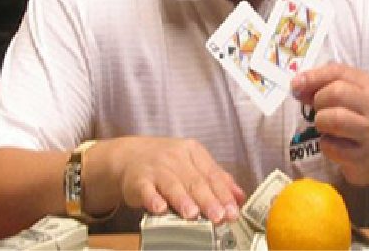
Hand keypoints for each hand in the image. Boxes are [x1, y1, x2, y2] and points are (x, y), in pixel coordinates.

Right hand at [107, 137, 245, 222]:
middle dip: (208, 200)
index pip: (212, 174)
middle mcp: (175, 157)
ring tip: (192, 214)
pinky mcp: (138, 180)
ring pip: (172, 184)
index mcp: (193, 152)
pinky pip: (146, 189)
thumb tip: (239, 197)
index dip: (223, 194)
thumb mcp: (192, 163)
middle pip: (195, 181)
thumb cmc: (166, 163)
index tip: (232, 211)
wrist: (128, 156)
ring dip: (183, 200)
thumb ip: (216, 179)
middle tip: (218, 216)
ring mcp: (156, 167)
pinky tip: (160, 208)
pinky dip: (153, 199)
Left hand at [290, 64, 368, 189]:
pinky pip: (331, 146)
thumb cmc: (357, 118)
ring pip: (335, 119)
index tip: (296, 86)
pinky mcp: (362, 155)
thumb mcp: (347, 95)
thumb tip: (297, 86)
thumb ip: (322, 85)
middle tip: (320, 111)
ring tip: (326, 127)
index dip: (312, 77)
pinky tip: (333, 143)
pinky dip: (325, 144)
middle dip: (318, 101)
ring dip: (321, 122)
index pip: (337, 71)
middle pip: (336, 93)